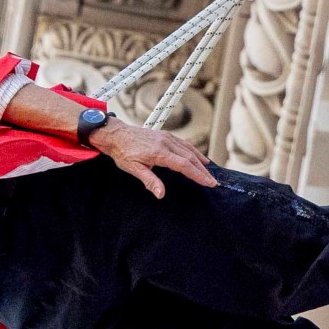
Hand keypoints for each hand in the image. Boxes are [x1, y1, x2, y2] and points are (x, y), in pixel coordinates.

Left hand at [89, 114, 217, 198]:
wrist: (116, 135)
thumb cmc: (123, 153)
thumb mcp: (133, 169)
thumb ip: (149, 181)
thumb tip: (161, 194)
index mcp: (159, 152)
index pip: (184, 165)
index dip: (198, 175)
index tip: (209, 183)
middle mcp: (166, 143)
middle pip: (190, 158)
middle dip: (202, 171)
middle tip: (212, 182)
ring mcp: (167, 137)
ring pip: (189, 150)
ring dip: (200, 161)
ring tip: (209, 172)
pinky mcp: (165, 135)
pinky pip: (184, 144)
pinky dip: (194, 151)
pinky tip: (199, 157)